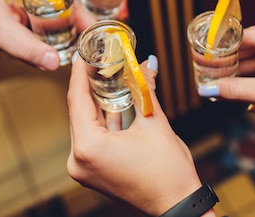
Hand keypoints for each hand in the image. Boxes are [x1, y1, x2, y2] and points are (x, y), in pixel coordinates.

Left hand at [0, 0, 98, 70]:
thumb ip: (26, 48)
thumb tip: (54, 63)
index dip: (94, 17)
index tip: (107, 36)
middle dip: (96, 18)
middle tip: (107, 42)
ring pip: (73, 5)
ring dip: (84, 21)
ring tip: (97, 43)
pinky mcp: (35, 1)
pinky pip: (60, 11)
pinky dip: (70, 24)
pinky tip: (73, 41)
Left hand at [67, 55, 209, 215]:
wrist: (178, 207)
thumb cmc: (168, 173)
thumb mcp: (154, 122)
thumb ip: (144, 88)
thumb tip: (145, 63)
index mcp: (88, 147)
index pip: (77, 99)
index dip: (80, 72)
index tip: (82, 52)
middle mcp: (78, 160)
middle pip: (80, 111)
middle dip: (90, 84)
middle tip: (97, 59)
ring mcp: (84, 168)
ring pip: (87, 124)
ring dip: (98, 101)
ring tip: (107, 74)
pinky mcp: (93, 171)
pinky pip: (93, 137)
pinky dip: (104, 120)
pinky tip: (113, 100)